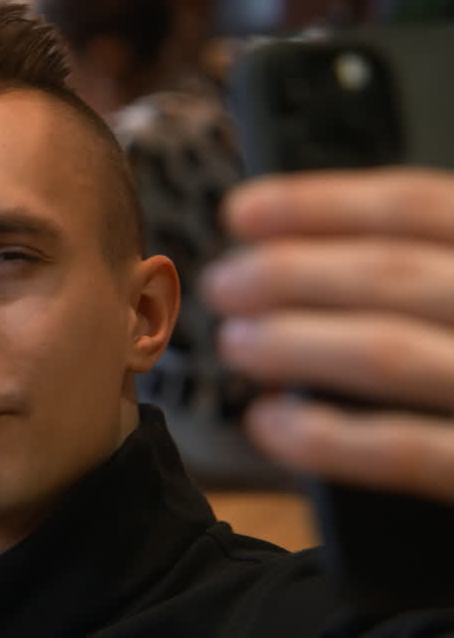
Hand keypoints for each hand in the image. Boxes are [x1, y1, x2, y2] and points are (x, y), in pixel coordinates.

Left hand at [204, 167, 453, 502]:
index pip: (423, 202)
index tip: (242, 211)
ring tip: (237, 343)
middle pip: (395, 273)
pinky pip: (411, 452)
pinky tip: (271, 425)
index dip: (321, 203)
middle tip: (223, 284)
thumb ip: (437, 270)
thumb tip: (311, 248)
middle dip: (290, 273)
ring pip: (391, 353)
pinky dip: (329, 437)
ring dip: (295, 344)